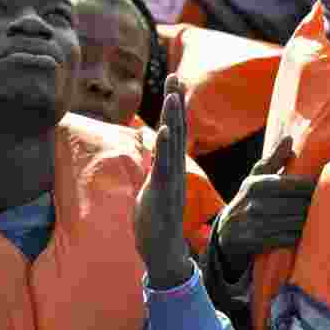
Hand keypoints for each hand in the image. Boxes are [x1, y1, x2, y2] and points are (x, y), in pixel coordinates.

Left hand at [135, 74, 193, 289]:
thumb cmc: (156, 222)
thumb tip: (154, 148)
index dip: (175, 106)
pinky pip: (165, 166)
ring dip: (174, 118)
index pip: (175, 130)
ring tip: (173, 95)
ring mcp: (171, 181)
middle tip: (175, 76)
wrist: (163, 252)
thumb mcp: (152, 186)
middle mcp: (175, 170)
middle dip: (175, 102)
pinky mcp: (164, 193)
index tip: (174, 82)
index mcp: (172, 167)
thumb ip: (155, 166)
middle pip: (178, 129)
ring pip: (174, 144)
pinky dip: (166, 147)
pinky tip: (166, 129)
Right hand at [215, 136, 311, 274]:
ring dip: (308, 223)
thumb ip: (274, 160)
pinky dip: (298, 237)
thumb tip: (290, 138)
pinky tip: (305, 234)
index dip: (313, 187)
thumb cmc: (247, 201)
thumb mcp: (255, 179)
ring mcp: (254, 223)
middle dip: (313, 207)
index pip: (295, 184)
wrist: (225, 234)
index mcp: (256, 183)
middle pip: (297, 204)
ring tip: (320, 220)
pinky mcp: (256, 242)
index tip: (323, 189)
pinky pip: (287, 239)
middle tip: (329, 206)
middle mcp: (253, 202)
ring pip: (295, 222)